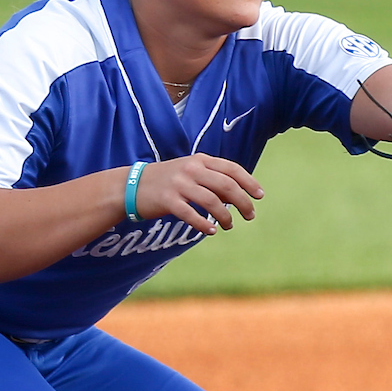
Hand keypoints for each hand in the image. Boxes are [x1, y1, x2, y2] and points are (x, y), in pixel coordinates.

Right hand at [133, 153, 263, 234]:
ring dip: (226, 216)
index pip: (232, 169)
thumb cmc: (166, 180)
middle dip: (243, 202)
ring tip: (230, 225)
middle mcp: (191, 169)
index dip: (249, 182)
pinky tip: (212, 230)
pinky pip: (191, 214)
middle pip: (227, 186)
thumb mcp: (189, 171)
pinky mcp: (168, 200)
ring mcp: (179, 184)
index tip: (260, 196)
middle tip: (250, 215)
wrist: (132, 185)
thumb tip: (235, 194)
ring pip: (212, 201)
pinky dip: (204, 224)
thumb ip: (211, 178)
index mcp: (200, 160)